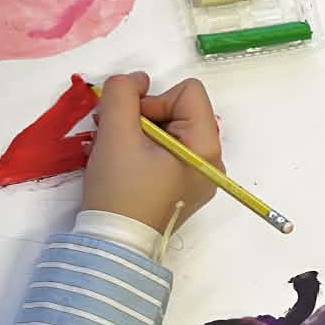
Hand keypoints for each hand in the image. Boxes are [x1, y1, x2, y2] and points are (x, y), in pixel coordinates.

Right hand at [82, 72, 222, 232]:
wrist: (113, 245)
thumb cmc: (119, 191)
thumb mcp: (115, 133)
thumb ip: (124, 93)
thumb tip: (137, 80)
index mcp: (205, 148)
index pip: (188, 92)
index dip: (154, 99)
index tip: (131, 124)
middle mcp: (210, 161)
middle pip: (180, 110)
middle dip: (143, 115)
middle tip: (113, 132)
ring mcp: (198, 176)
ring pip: (170, 128)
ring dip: (138, 130)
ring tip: (113, 148)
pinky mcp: (183, 186)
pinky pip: (166, 150)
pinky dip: (142, 148)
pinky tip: (121, 161)